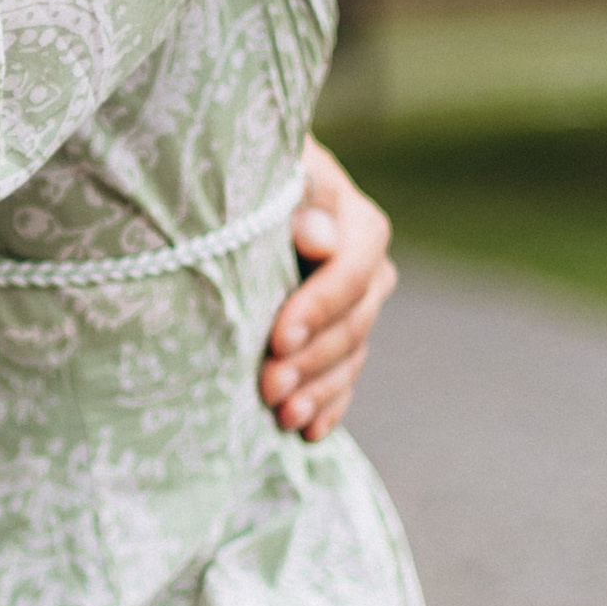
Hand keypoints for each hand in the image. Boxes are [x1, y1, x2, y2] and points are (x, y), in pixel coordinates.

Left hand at [260, 134, 396, 440]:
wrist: (239, 191)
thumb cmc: (245, 173)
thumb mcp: (269, 174)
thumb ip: (299, 202)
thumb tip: (318, 237)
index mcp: (356, 220)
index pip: (354, 268)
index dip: (320, 306)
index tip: (279, 339)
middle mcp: (367, 264)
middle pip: (354, 320)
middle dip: (312, 359)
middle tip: (269, 388)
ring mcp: (356, 303)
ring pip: (351, 354)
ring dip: (318, 390)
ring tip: (282, 418)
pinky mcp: (339, 334)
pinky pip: (345, 376)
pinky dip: (327, 404)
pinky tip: (307, 432)